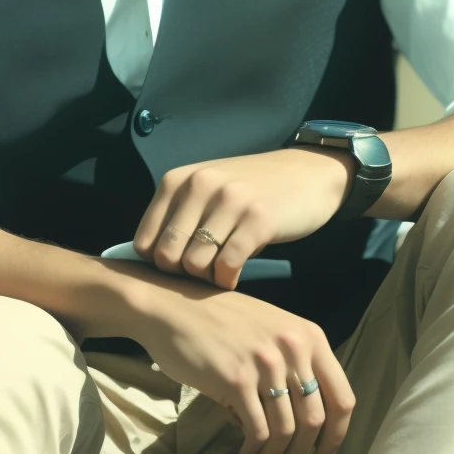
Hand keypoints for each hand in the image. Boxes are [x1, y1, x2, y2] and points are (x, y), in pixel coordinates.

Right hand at [131, 278, 354, 453]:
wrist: (173, 307)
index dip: (336, 436)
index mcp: (310, 337)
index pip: (342, 398)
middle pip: (315, 421)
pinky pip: (256, 431)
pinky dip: (252, 453)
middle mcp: (293, 349)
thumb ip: (294, 363)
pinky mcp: (237, 380)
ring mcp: (265, 364)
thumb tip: (304, 420)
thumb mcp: (271, 329)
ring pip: (286, 431)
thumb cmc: (220, 320)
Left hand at [132, 147, 352, 289]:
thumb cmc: (252, 188)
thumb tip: (150, 263)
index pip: (145, 241)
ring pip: (195, 264)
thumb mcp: (207, 191)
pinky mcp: (257, 219)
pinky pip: (227, 265)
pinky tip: (236, 275)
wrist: (307, 173)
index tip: (181, 269)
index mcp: (178, 180)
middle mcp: (199, 185)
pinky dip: (228, 280)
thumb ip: (179, 217)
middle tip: (204, 273)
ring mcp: (229, 201)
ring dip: (208, 279)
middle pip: (168, 257)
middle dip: (183, 276)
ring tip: (222, 272)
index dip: (159, 265)